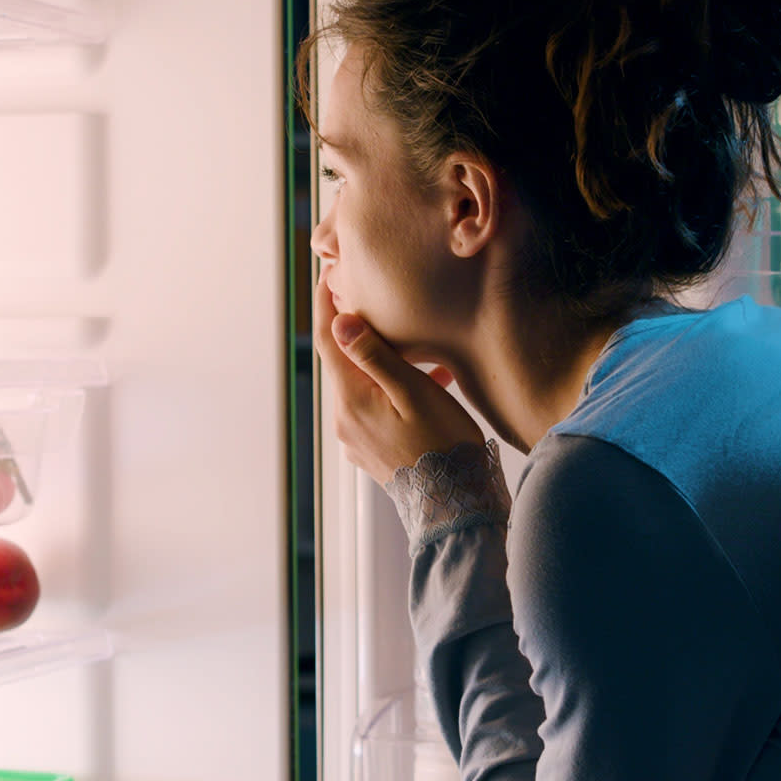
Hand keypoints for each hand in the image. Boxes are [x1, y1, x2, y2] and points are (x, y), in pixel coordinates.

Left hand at [314, 275, 483, 484]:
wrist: (454, 506)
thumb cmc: (443, 444)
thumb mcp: (414, 392)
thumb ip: (376, 357)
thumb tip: (341, 323)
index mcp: (351, 401)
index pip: (327, 340)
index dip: (326, 305)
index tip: (328, 275)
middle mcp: (344, 421)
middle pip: (342, 362)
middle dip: (356, 331)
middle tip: (372, 298)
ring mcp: (355, 439)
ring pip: (360, 385)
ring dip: (380, 362)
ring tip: (415, 347)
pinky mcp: (369, 451)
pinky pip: (372, 408)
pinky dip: (389, 389)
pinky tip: (422, 385)